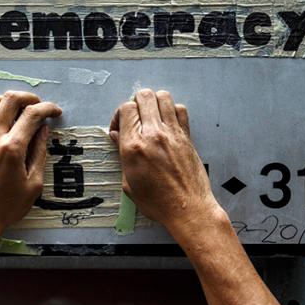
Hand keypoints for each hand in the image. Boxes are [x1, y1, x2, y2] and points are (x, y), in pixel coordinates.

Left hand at [0, 91, 61, 242]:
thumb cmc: (5, 208)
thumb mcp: (33, 185)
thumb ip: (39, 154)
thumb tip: (43, 131)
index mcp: (12, 149)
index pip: (33, 114)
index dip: (48, 108)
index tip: (55, 112)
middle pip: (10, 99)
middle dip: (29, 97)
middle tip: (37, 106)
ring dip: (6, 100)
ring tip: (15, 110)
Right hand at [109, 88, 225, 245]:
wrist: (187, 208)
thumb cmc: (157, 202)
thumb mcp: (129, 183)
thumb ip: (122, 155)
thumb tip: (117, 136)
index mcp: (133, 147)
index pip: (126, 109)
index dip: (119, 115)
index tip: (119, 128)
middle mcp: (153, 135)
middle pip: (144, 96)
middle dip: (136, 103)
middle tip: (135, 118)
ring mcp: (172, 133)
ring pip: (163, 97)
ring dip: (154, 103)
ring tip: (151, 117)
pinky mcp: (186, 136)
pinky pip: (180, 110)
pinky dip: (172, 111)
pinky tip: (167, 124)